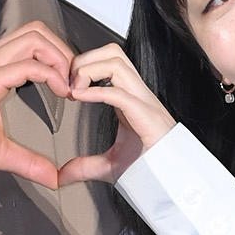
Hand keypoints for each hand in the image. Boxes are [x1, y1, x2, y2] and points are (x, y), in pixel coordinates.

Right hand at [0, 21, 73, 189]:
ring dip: (60, 59)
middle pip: (36, 31)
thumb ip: (28, 160)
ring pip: (34, 39)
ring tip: (70, 86)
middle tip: (76, 82)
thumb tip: (52, 177)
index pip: (30, 41)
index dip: (56, 58)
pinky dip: (51, 75)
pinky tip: (60, 93)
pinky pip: (27, 65)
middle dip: (64, 52)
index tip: (70, 86)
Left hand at [56, 45, 175, 186]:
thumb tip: (63, 175)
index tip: (67, 86)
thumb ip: (85, 166)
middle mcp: (138, 95)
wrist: (170, 181)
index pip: (109, 62)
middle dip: (85, 60)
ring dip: (89, 70)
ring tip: (74, 90)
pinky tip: (80, 98)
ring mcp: (143, 102)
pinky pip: (119, 92)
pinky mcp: (146, 115)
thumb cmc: (149, 168)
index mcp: (130, 98)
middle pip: (113, 52)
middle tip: (69, 82)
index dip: (85, 65)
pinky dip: (95, 91)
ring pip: (117, 63)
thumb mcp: (109, 165)